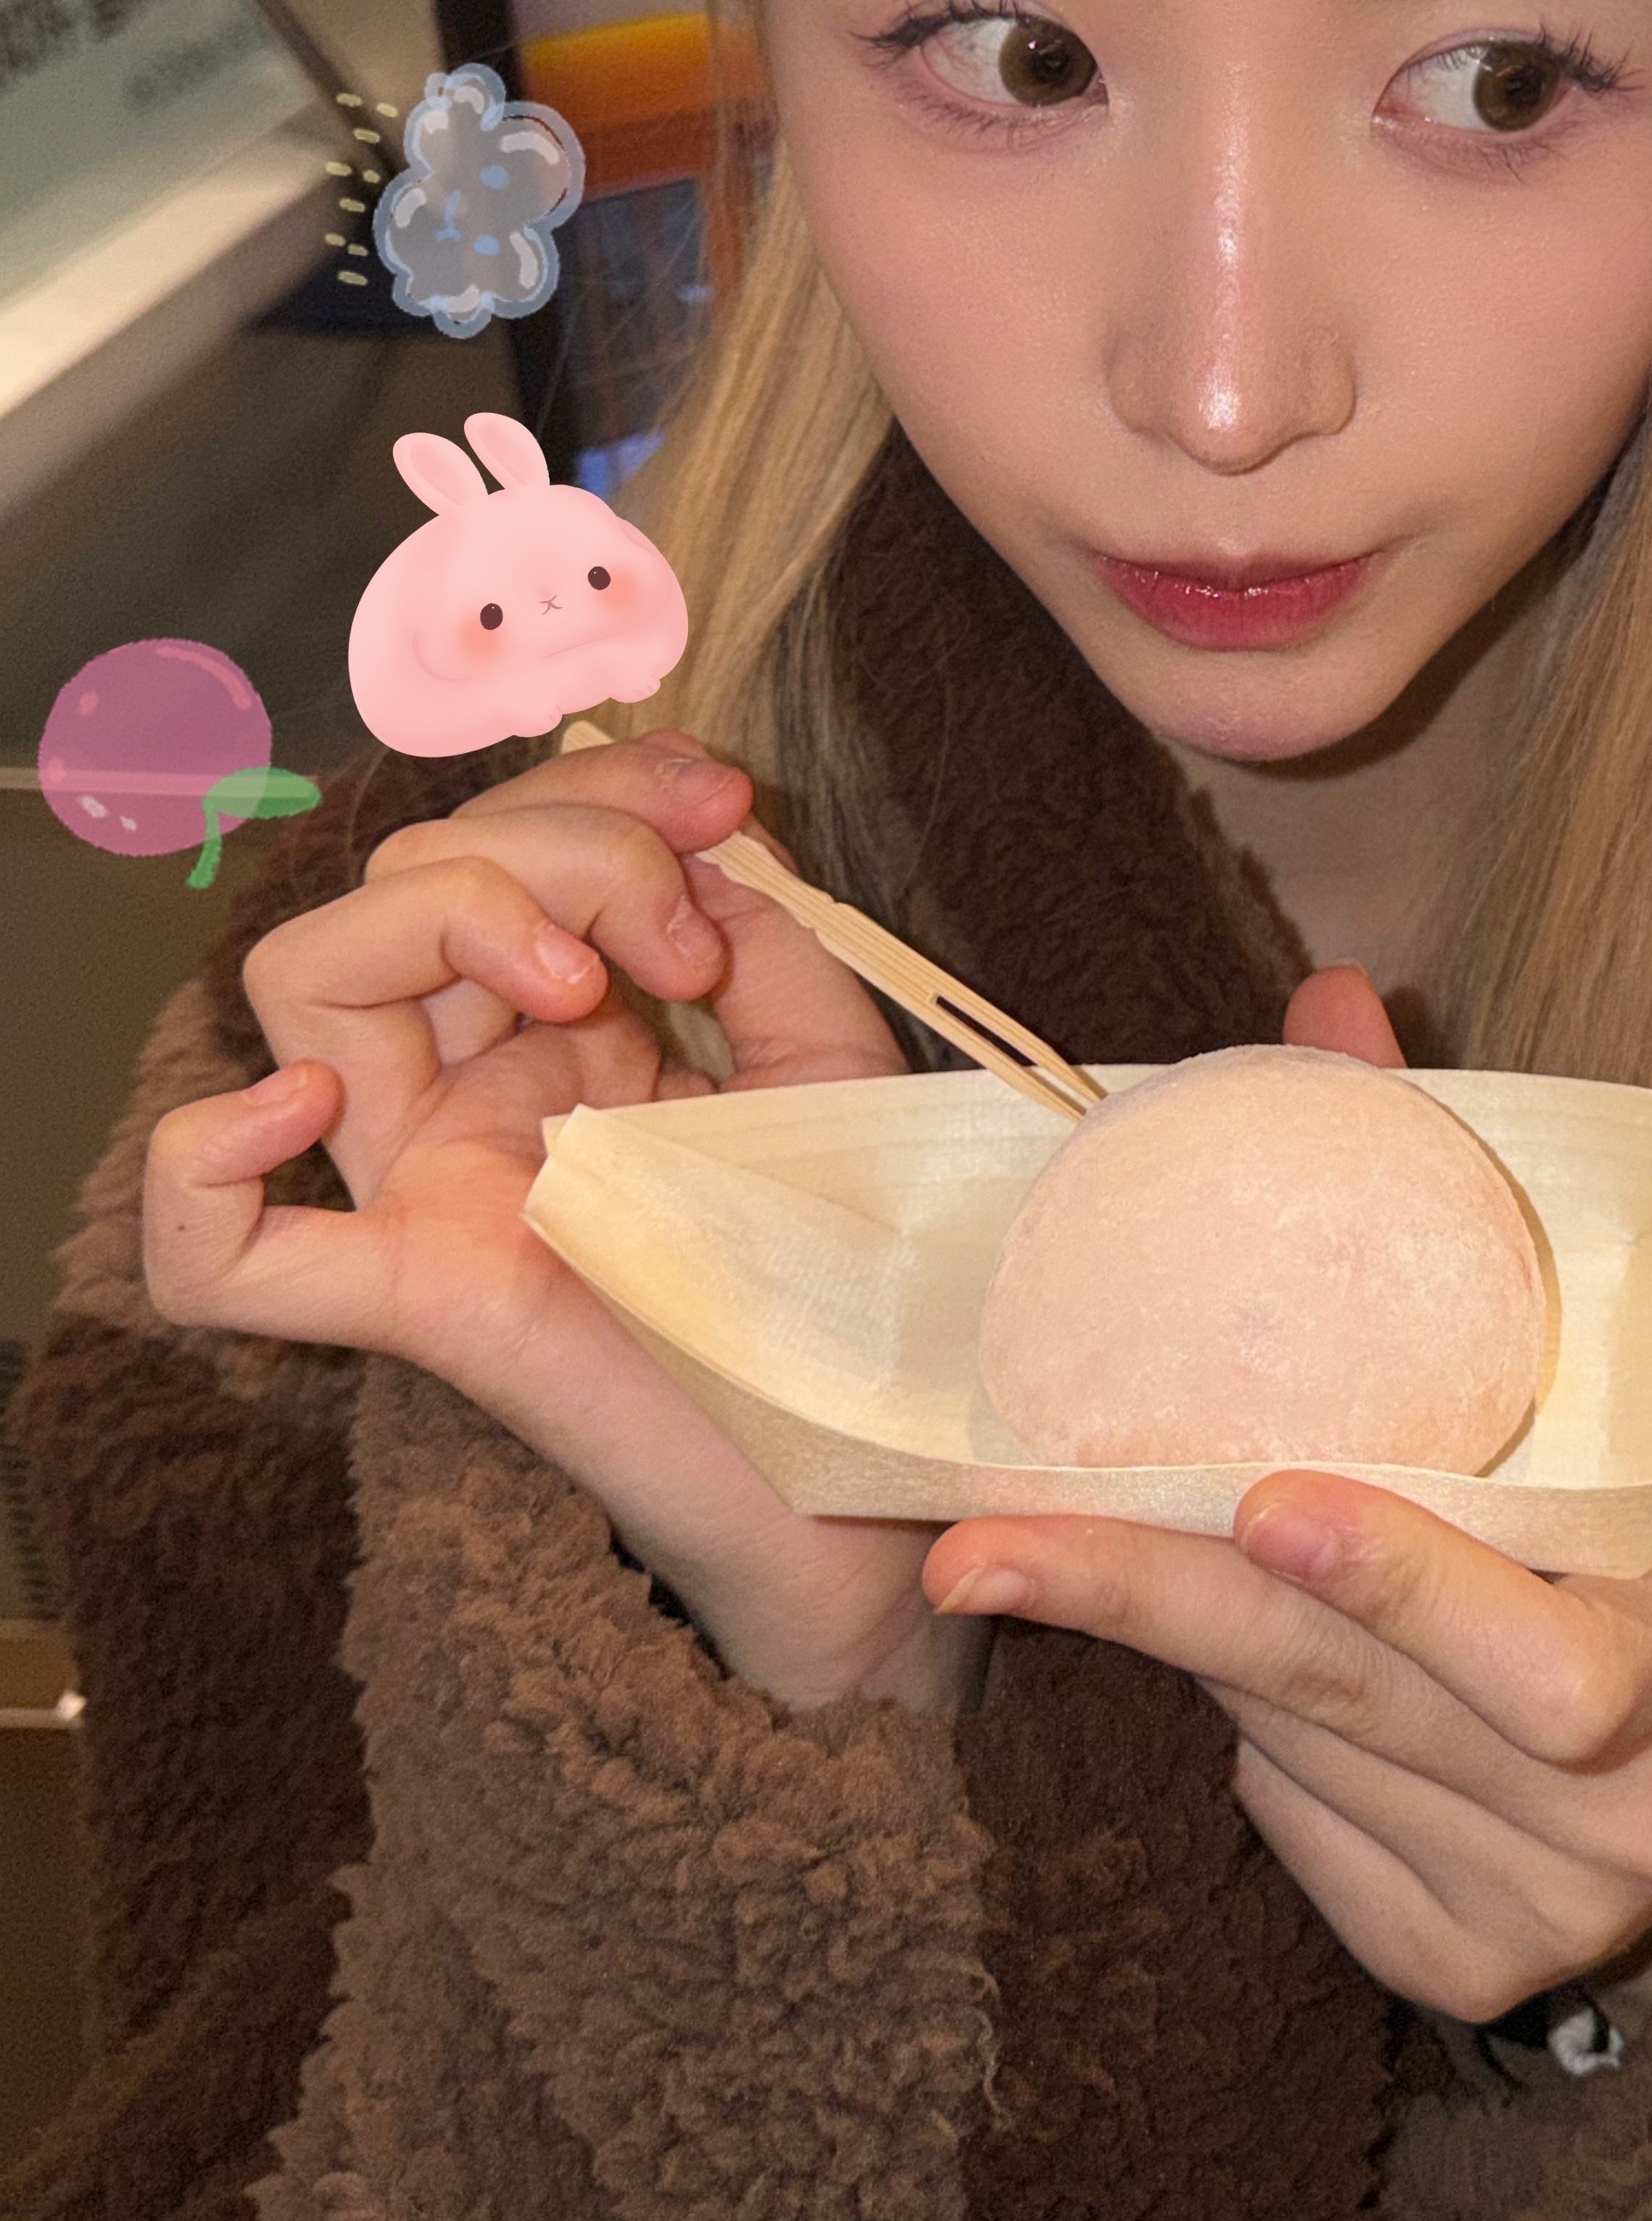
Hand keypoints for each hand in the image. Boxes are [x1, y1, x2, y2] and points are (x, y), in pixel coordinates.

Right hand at [142, 732, 976, 1717]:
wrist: (882, 1439)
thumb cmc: (853, 1252)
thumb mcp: (828, 1042)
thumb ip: (760, 925)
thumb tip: (699, 837)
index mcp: (560, 1023)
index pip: (505, 830)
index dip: (604, 781)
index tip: (731, 807)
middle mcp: (473, 1085)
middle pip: (409, 870)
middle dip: (563, 838)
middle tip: (686, 937)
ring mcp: (429, 1182)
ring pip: (308, 975)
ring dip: (454, 910)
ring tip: (592, 985)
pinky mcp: (420, 1291)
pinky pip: (225, 1260)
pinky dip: (202, 1172)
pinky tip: (298, 1104)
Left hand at [918, 966, 1651, 2021]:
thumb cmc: (1602, 1528)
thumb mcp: (1565, 1393)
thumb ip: (1442, 1211)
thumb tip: (1331, 999)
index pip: (1542, 1654)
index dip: (1403, 1579)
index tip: (1267, 1501)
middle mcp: (1619, 1804)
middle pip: (1355, 1700)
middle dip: (1160, 1605)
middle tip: (992, 1545)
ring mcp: (1529, 1905)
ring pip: (1293, 1756)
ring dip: (1188, 1647)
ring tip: (1068, 1553)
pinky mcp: (1445, 1965)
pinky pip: (1291, 1834)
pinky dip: (1237, 1745)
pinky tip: (1224, 1679)